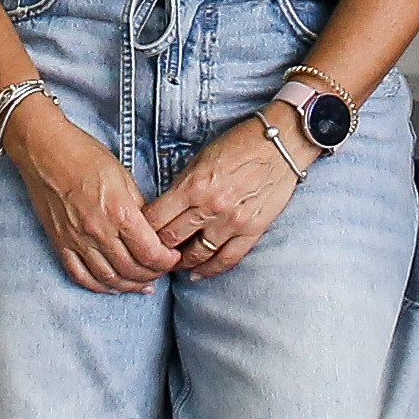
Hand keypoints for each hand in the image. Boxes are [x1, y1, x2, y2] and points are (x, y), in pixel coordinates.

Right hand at [5, 104, 185, 294]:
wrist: (45, 151)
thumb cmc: (85, 156)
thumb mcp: (124, 177)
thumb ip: (139, 208)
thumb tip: (152, 231)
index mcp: (120, 212)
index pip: (151, 253)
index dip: (168, 262)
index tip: (173, 258)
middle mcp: (99, 232)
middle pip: (133, 270)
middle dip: (153, 274)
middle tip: (162, 270)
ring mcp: (77, 241)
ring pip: (109, 279)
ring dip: (130, 285)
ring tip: (143, 283)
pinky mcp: (60, 243)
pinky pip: (80, 276)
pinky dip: (99, 287)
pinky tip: (112, 287)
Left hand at [148, 105, 309, 277]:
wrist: (282, 144)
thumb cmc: (240, 144)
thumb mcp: (201, 158)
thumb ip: (182, 186)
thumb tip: (164, 209)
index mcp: (193, 186)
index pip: (155, 219)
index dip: (141, 230)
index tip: (137, 234)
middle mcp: (210, 207)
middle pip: (171, 239)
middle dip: (157, 248)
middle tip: (150, 253)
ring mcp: (232, 222)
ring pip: (196, 254)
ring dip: (180, 263)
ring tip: (172, 264)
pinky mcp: (252, 230)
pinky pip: (227, 259)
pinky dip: (209, 270)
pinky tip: (198, 275)